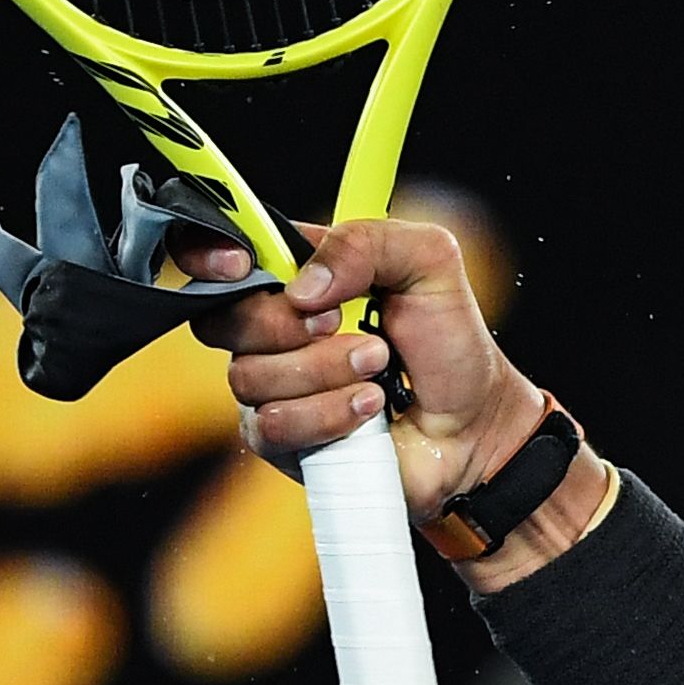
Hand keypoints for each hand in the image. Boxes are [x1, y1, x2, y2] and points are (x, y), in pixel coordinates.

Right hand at [189, 215, 548, 527]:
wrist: (476, 423)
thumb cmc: (450, 344)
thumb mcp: (430, 264)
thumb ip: (367, 242)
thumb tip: (302, 286)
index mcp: (294, 277)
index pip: (213, 256)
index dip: (207, 255)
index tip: (245, 266)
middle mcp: (270, 331)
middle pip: (223, 319)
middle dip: (288, 324)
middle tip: (347, 324)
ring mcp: (271, 388)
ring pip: (250, 377)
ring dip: (327, 371)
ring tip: (379, 369)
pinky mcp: (281, 441)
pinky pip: (274, 425)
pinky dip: (330, 414)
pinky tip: (371, 408)